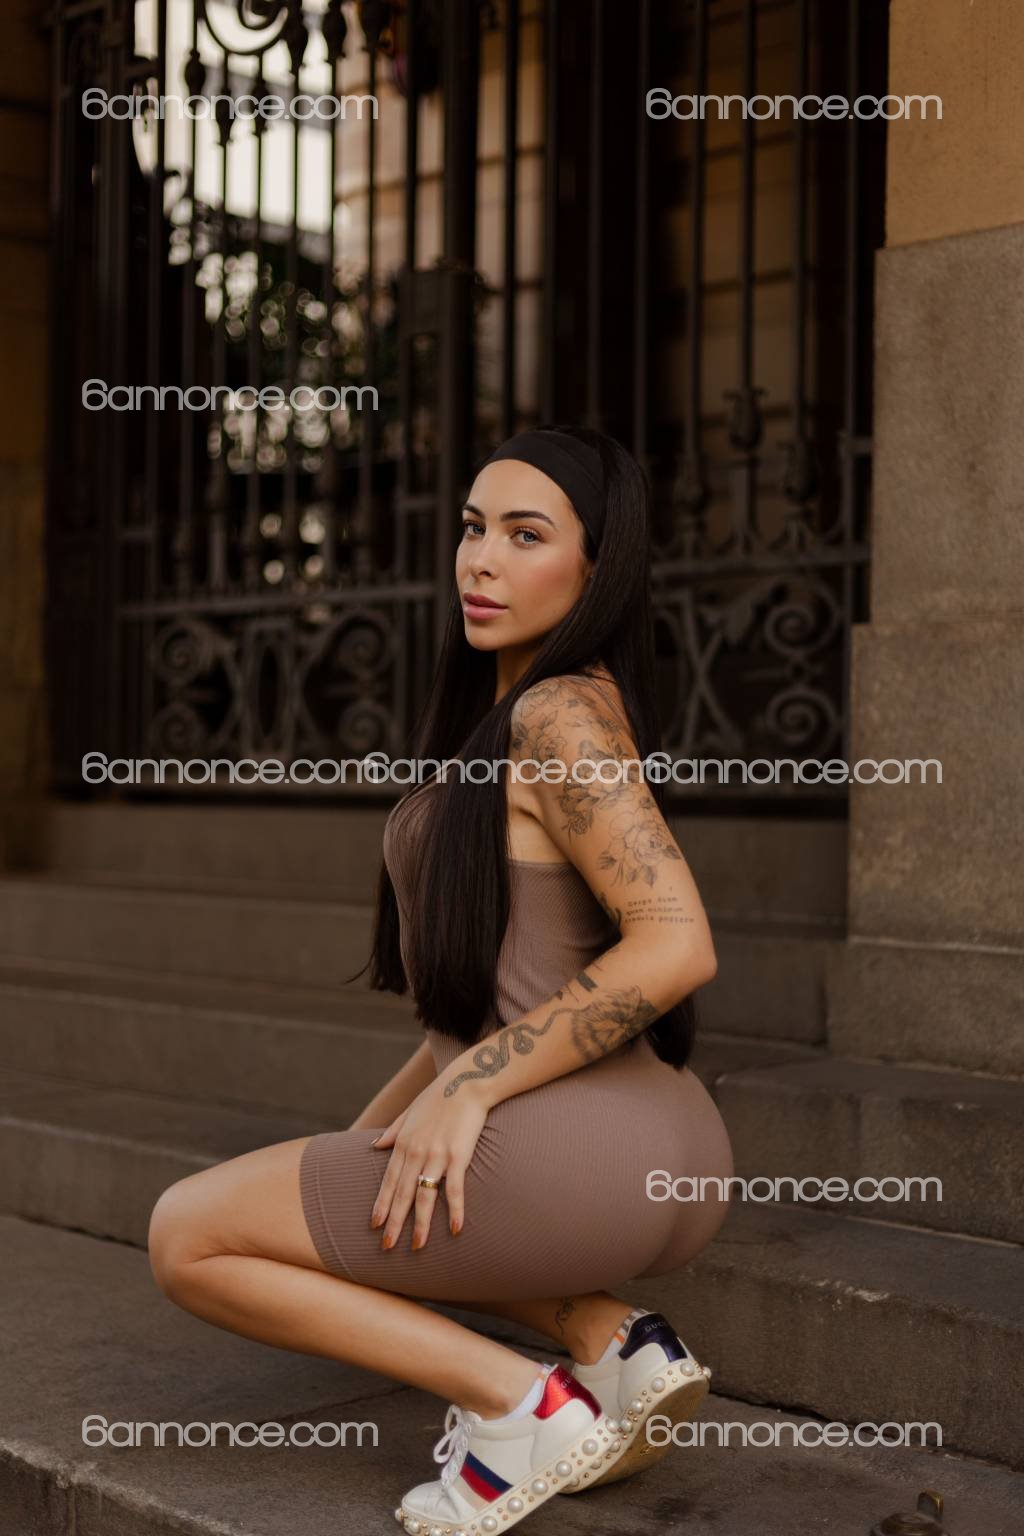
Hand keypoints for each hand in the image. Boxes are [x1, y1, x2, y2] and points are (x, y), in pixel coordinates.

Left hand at [369, 1075, 488, 1250]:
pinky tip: (456, 1228)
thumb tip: (375, 1145)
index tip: (374, 1225)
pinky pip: (455, 1189)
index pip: (388, 1181)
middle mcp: (416, 1152)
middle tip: (387, 1247)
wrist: (466, 1082)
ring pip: (424, 1197)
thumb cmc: (439, 1096)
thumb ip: (392, 1131)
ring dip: (420, 1224)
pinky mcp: (458, 1156)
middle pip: (402, 1194)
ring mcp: (437, 1155)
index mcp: (403, 1143)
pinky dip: (455, 1210)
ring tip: (417, 1246)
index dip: (381, 1205)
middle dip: (394, 1223)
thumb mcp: (409, 1111)